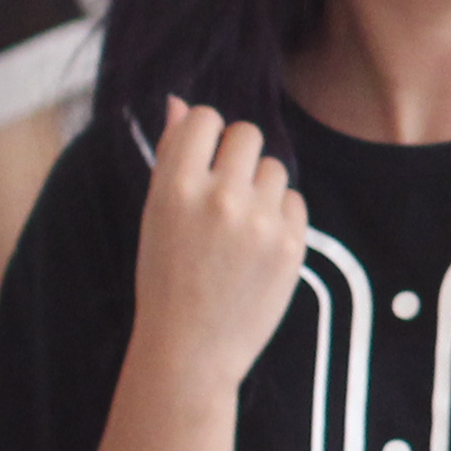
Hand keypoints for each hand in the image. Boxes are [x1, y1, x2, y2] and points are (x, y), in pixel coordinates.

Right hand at [135, 102, 310, 390]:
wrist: (190, 348)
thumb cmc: (165, 277)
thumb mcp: (156, 215)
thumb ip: (173, 156)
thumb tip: (181, 103)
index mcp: (175, 188)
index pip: (204, 119)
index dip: (205, 133)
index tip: (203, 156)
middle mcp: (219, 198)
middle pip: (248, 134)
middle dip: (238, 154)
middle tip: (225, 189)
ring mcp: (259, 221)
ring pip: (275, 167)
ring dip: (261, 186)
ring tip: (237, 226)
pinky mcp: (291, 243)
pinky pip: (295, 200)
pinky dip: (280, 215)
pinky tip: (257, 246)